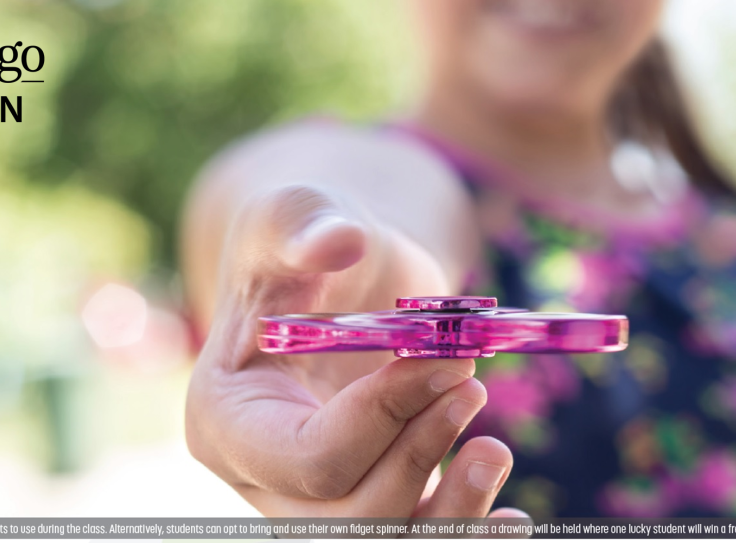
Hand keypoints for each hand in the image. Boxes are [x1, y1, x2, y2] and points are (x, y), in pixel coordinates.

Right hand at [185, 184, 518, 519]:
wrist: (338, 271)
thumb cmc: (306, 239)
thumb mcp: (296, 210)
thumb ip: (306, 222)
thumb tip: (339, 241)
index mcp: (224, 420)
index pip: (310, 459)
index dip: (386, 418)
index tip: (448, 360)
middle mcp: (261, 478)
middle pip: (350, 518)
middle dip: (421, 456)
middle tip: (471, 384)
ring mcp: (311, 502)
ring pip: (384, 541)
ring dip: (452, 512)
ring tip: (494, 450)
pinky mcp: (364, 503)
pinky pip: (412, 539)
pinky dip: (463, 530)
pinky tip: (511, 519)